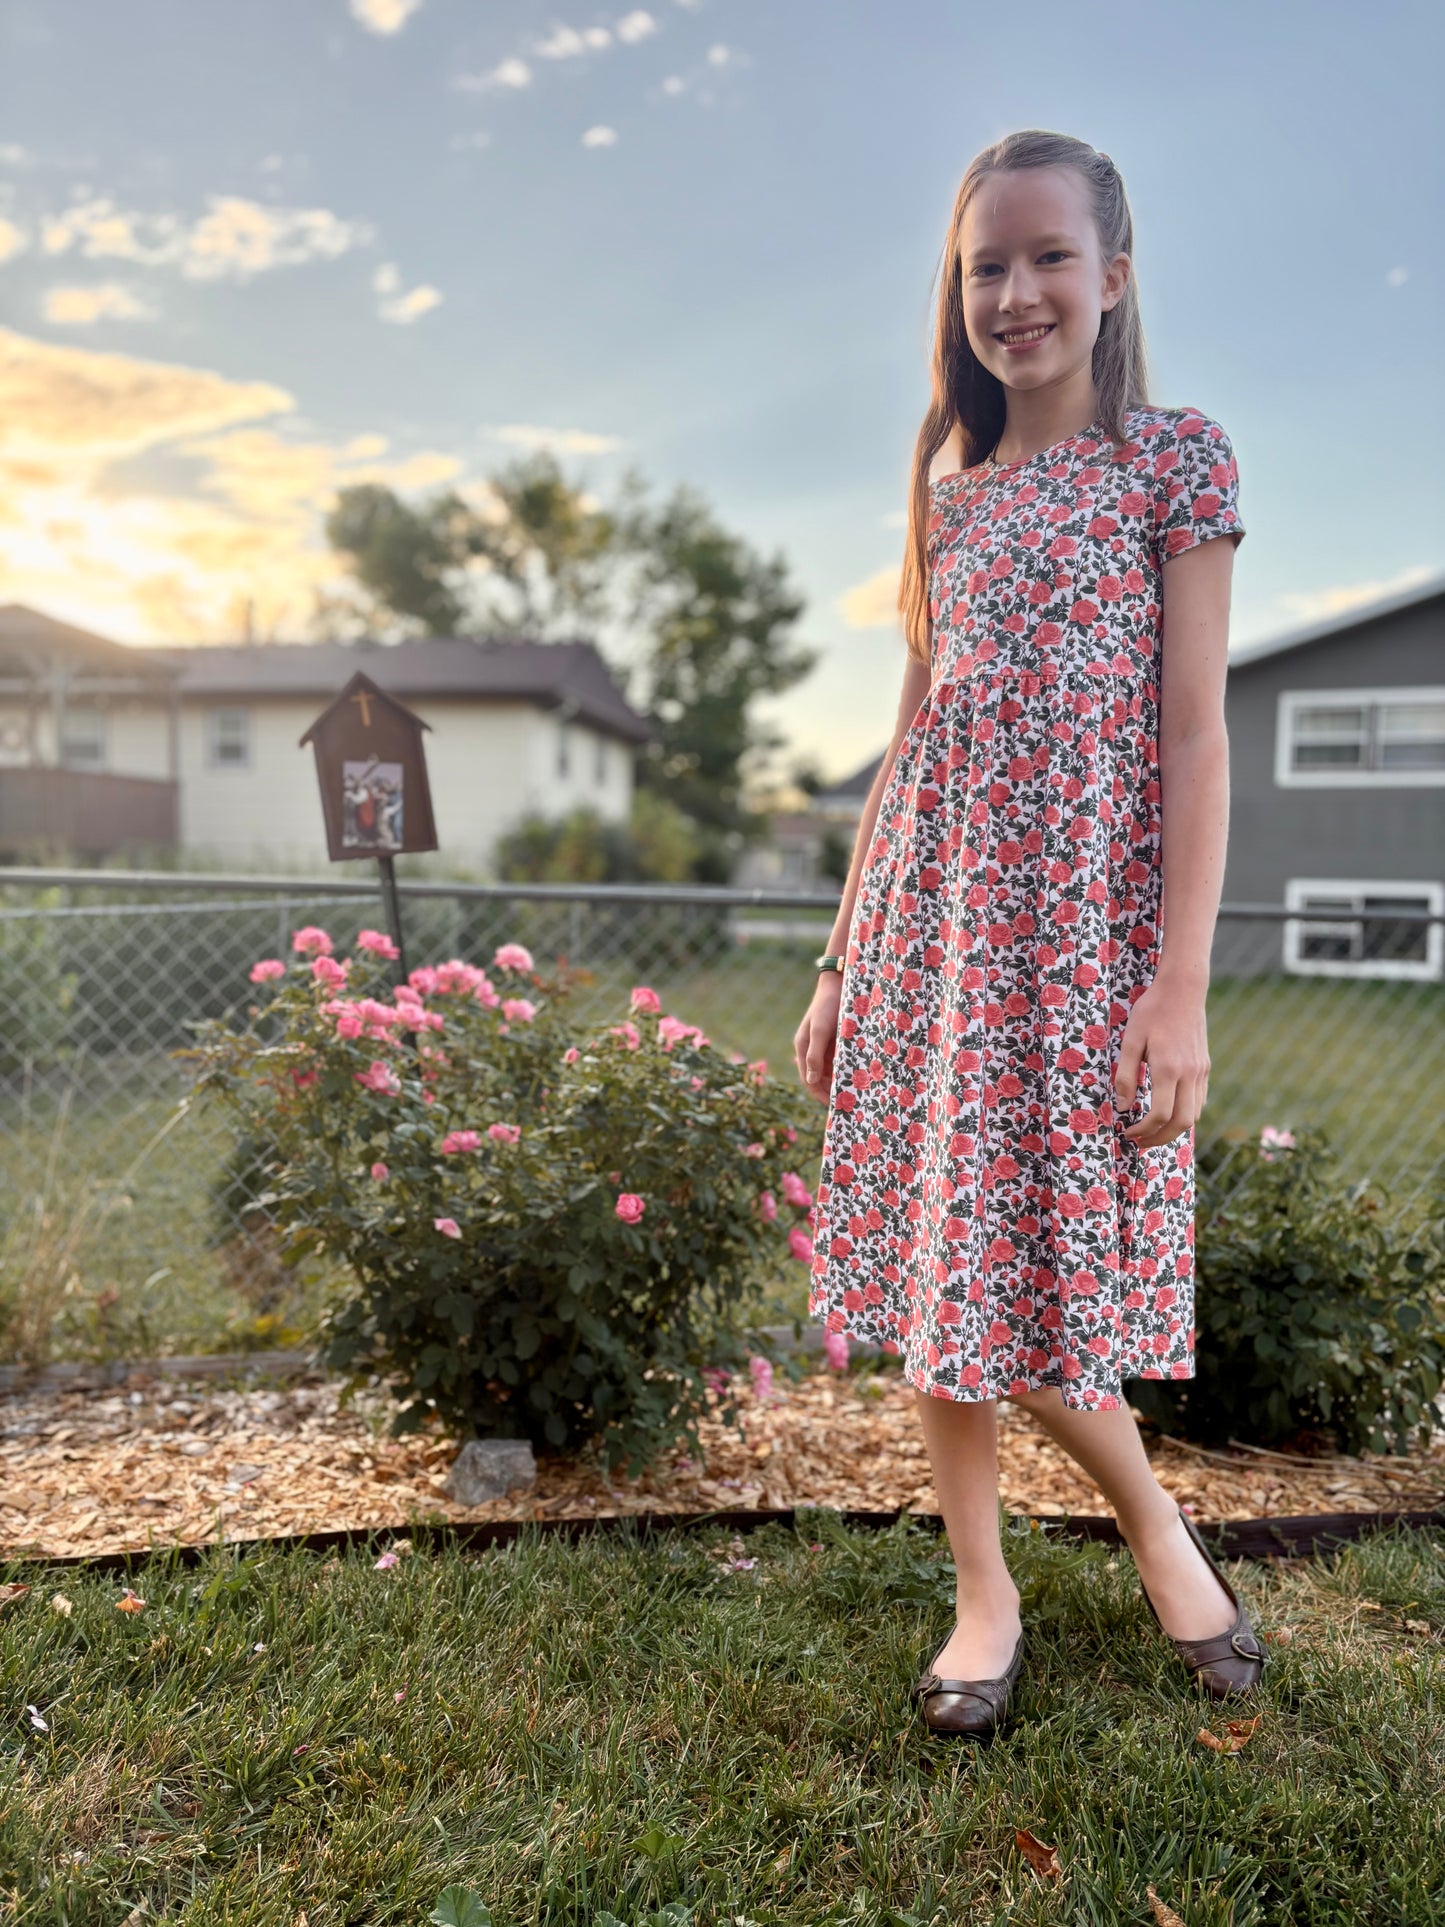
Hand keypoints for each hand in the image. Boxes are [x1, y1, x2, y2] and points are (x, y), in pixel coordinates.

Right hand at [794, 973, 844, 1103]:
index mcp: (803, 1047)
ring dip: (838, 1083)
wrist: (840, 983)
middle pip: (818, 1078)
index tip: (834, 1107)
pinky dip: (845, 1071)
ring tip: (854, 1095)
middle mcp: (811, 1048)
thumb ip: (815, 1055)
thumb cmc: (828, 1006)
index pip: (808, 1079)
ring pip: (829, 1071)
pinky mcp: (835, 1040)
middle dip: (829, 1092)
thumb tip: (811, 1080)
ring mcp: (823, 1044)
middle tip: (847, 1105)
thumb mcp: (820, 1030)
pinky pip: (838, 1060)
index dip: (819, 1094)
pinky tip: (858, 1078)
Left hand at [1114, 977, 1209, 1149]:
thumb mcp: (1130, 1041)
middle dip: (1160, 1139)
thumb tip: (1123, 1107)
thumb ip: (1126, 1075)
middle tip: (1140, 1142)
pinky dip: (1185, 1114)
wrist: (1183, 991)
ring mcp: (1201, 1072)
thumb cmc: (1152, 1012)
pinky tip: (1168, 1112)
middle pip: (1182, 1123)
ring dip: (1173, 1130)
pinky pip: (1199, 1101)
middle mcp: (1189, 1074)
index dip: (1143, 1130)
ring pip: (1194, 1115)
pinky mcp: (1205, 1068)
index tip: (1128, 1131)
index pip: (1159, 1114)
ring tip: (1152, 1131)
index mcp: (1168, 1068)